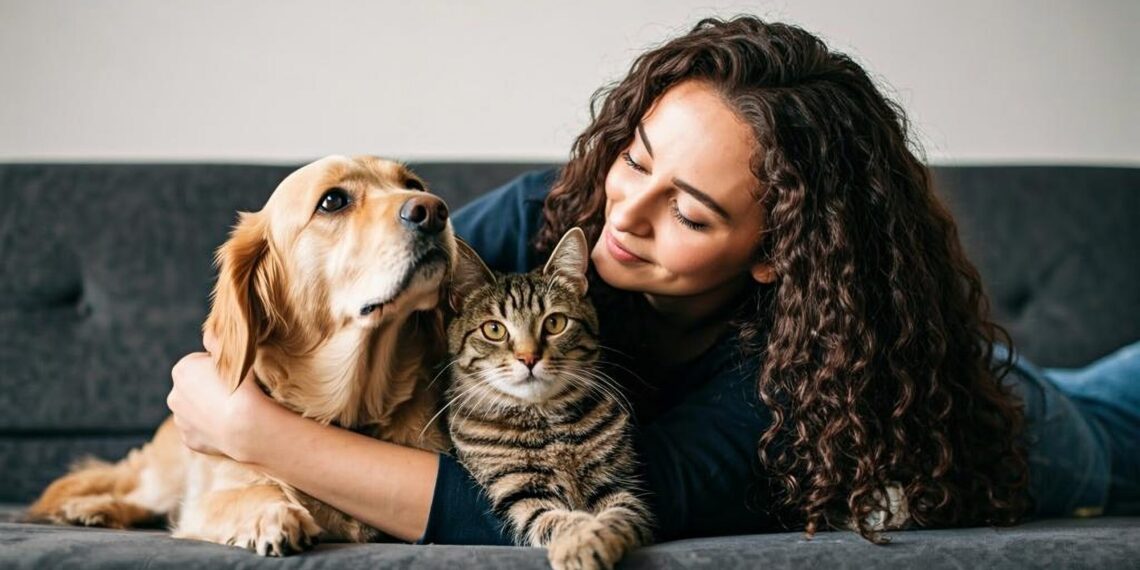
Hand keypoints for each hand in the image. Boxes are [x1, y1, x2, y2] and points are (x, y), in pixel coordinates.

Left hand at [167, 331, 266, 459]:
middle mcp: (174, 396)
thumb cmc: (245, 387)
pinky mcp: (189, 441)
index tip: (235, 377)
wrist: (248, 426)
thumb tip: (208, 333)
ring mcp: (180, 421)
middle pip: (195, 389)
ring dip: (210, 411)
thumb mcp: (234, 355)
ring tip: (233, 413)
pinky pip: (201, 432)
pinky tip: (229, 427)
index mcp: (182, 370)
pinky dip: (212, 430)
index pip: (201, 365)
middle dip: (209, 391)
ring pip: (196, 412)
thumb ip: (217, 341)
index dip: (220, 370)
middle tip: (234, 394)